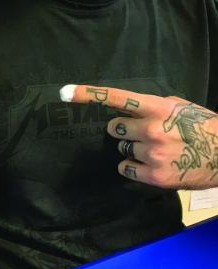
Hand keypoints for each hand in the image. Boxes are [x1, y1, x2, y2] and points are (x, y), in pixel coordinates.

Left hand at [61, 84, 217, 189]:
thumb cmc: (205, 128)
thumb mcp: (182, 107)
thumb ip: (153, 106)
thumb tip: (127, 108)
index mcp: (158, 108)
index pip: (117, 98)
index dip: (89, 95)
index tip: (64, 92)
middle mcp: (152, 129)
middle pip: (114, 128)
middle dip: (125, 130)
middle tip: (146, 134)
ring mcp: (152, 154)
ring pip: (122, 149)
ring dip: (133, 149)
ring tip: (158, 150)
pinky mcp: (154, 176)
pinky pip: (126, 168)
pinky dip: (134, 167)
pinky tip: (152, 164)